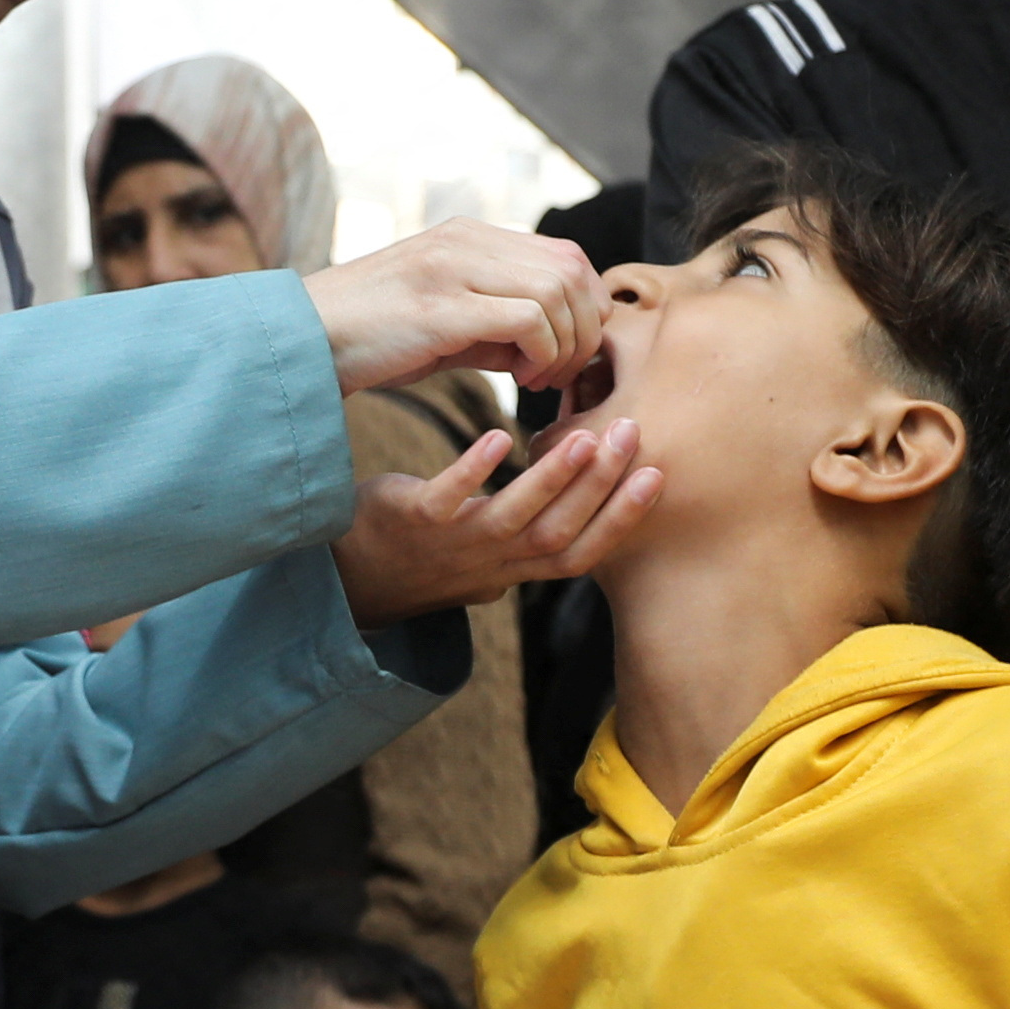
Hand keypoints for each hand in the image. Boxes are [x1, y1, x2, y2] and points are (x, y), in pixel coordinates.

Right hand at [307, 221, 604, 393]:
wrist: (303, 344)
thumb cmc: (372, 341)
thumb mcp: (445, 324)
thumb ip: (497, 325)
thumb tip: (549, 346)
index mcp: (469, 236)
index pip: (566, 256)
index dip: (583, 308)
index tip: (562, 355)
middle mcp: (465, 240)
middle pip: (572, 270)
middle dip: (584, 329)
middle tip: (558, 373)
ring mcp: (452, 268)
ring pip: (557, 292)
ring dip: (564, 345)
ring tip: (537, 379)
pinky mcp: (441, 306)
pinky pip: (528, 319)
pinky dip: (541, 353)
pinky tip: (519, 379)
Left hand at [334, 419, 660, 626]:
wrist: (352, 577)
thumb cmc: (428, 555)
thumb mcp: (487, 555)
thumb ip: (530, 533)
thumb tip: (581, 503)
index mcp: (514, 569)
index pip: (580, 554)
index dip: (621, 521)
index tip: (657, 476)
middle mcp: (491, 564)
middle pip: (558, 534)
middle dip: (600, 486)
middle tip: (630, 431)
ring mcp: (452, 545)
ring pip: (513, 519)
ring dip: (552, 479)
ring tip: (581, 436)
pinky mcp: (413, 521)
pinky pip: (447, 499)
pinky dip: (474, 470)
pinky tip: (499, 435)